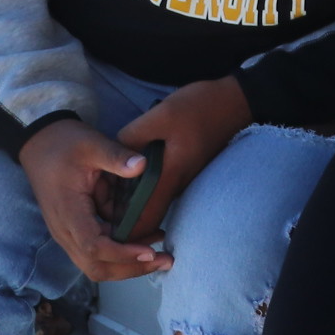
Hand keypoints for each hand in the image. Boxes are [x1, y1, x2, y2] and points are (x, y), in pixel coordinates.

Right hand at [19, 120, 170, 281]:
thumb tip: (143, 165)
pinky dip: (121, 253)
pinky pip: (97, 252)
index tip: (150, 250)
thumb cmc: (64, 144)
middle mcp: (65, 230)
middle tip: (165, 260)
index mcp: (68, 212)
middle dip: (131, 268)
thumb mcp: (92, 144)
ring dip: (128, 265)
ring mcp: (68, 232)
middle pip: (96, 266)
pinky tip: (147, 240)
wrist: (40, 144)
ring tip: (161, 254)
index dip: (122, 253)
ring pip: (96, 264)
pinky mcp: (76, 229)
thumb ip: (116, 156)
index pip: (93, 247)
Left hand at [111, 76, 253, 240]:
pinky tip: (129, 175)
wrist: (237, 101)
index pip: (145, 221)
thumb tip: (114, 157)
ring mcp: (183, 178)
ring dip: (132, 203)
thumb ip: (132, 137)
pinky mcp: (185, 169)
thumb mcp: (161, 115)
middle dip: (123, 219)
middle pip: (147, 216)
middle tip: (98, 206)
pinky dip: (142, 189)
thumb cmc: (200, 108)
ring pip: (153, 202)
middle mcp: (177, 184)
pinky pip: (160, 188)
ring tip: (108, 189)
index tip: (101, 227)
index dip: (124, 233)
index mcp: (169, 176)